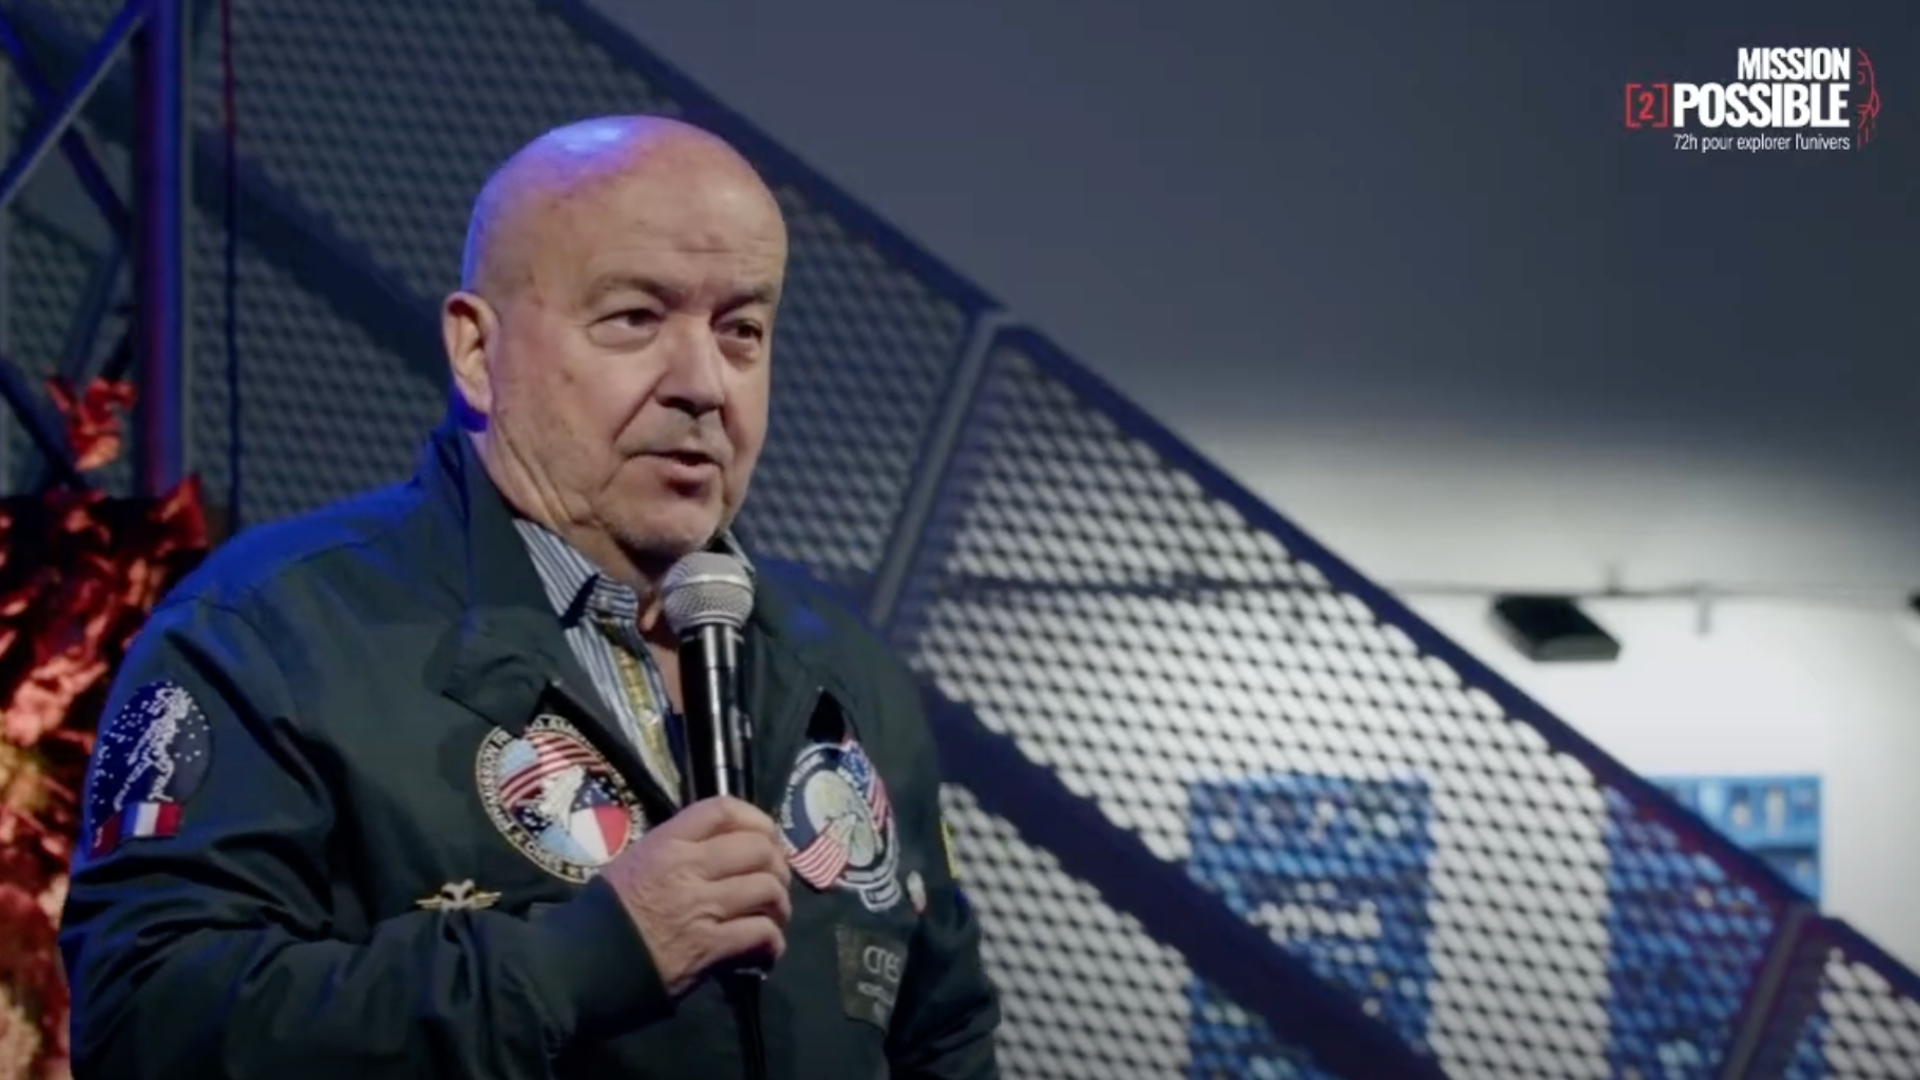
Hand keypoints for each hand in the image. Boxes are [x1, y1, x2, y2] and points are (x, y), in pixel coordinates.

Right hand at [599, 796, 791, 997]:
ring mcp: (701, 906)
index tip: (766, 837)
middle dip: (777, 866)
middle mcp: (688, 866)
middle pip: (758, 849)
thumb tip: (719, 852)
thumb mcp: (634, 861)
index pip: (723, 810)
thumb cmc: (603, 913)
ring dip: (779, 905)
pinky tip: (765, 949)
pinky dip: (772, 941)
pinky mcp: (708, 947)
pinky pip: (760, 933)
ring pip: (767, 890)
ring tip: (773, 917)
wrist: (578, 964)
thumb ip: (676, 850)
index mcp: (667, 841)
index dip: (756, 819)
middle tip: (775, 883)